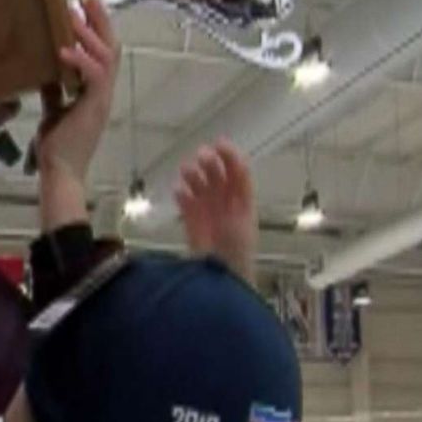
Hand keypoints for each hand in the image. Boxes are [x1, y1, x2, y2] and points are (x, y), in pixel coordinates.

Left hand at [35, 0, 119, 229]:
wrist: (60, 173)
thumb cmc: (57, 147)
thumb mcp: (54, 110)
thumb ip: (54, 90)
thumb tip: (44, 71)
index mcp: (94, 91)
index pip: (102, 52)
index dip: (96, 28)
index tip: (84, 5)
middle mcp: (103, 92)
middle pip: (111, 47)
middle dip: (100, 20)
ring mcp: (102, 99)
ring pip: (106, 57)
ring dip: (90, 34)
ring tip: (73, 15)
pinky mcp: (95, 107)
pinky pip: (94, 76)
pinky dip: (81, 60)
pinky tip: (64, 49)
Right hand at [174, 139, 257, 284]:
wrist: (222, 277)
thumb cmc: (237, 250)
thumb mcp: (243, 217)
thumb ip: (240, 191)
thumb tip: (239, 163)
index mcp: (242, 201)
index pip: (238, 173)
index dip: (230, 157)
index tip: (219, 144)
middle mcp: (226, 204)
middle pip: (218, 176)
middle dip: (209, 163)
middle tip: (200, 155)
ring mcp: (209, 213)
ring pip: (200, 187)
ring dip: (194, 176)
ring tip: (185, 171)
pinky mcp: (193, 223)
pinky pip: (187, 203)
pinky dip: (182, 195)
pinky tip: (178, 191)